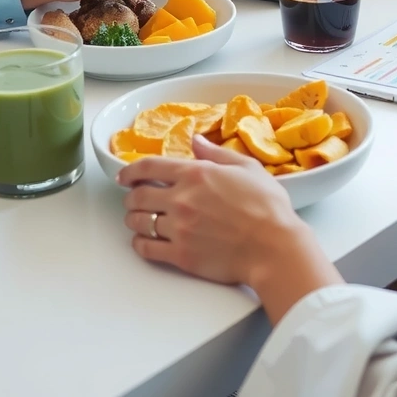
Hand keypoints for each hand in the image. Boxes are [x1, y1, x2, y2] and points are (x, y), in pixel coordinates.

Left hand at [119, 136, 341, 323]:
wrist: (273, 247)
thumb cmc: (267, 206)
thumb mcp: (246, 167)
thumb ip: (216, 153)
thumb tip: (196, 141)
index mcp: (195, 174)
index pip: (148, 167)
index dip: (130, 171)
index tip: (124, 176)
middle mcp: (181, 199)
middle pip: (137, 196)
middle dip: (131, 197)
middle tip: (134, 200)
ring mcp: (178, 229)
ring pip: (138, 222)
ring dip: (134, 220)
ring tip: (139, 220)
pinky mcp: (180, 255)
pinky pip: (146, 249)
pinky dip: (140, 244)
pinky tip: (144, 241)